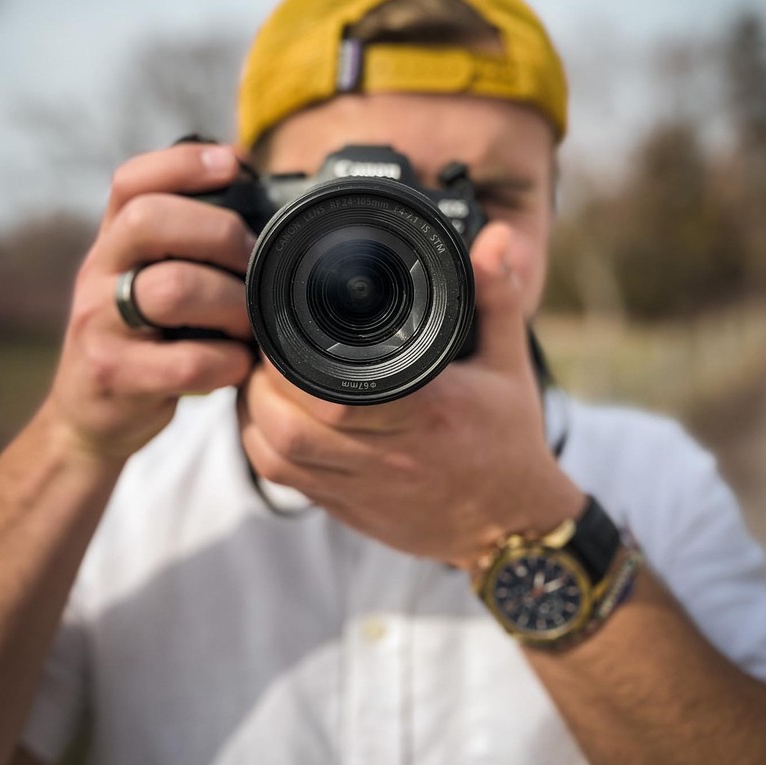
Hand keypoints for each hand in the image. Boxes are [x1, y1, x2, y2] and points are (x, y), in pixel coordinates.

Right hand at [42, 143, 256, 465]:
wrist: (91, 417)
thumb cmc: (145, 339)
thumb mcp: (149, 280)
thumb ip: (187, 244)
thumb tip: (255, 192)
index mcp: (113, 243)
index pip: (131, 182)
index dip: (182, 163)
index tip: (233, 163)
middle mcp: (98, 273)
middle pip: (149, 220)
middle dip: (218, 232)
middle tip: (252, 262)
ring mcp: (99, 324)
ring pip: (171, 289)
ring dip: (231, 304)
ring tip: (248, 323)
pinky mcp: (115, 376)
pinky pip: (188, 361)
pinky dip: (228, 363)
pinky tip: (236, 365)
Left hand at [238, 223, 584, 565]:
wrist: (511, 526)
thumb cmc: (507, 441)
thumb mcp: (508, 362)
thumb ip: (495, 295)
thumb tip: (495, 237)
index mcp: (425, 412)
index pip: (338, 393)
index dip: (294, 361)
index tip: (285, 326)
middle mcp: (387, 455)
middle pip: (291, 424)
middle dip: (264, 379)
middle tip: (266, 345)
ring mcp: (361, 487)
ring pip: (276, 455)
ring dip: (254, 411)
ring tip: (260, 376)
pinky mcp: (345, 509)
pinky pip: (282, 481)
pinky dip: (261, 445)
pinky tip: (265, 416)